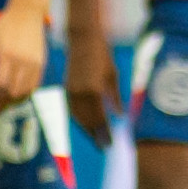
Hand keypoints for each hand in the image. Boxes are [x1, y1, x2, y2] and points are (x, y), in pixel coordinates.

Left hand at [0, 1, 46, 113]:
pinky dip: (26, 94)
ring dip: (14, 102)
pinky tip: (16, 97)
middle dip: (2, 103)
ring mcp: (34, 63)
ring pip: (25, 91)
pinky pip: (35, 85)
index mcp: (6, 55)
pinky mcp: (41, 63)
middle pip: (12, 91)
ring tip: (4, 105)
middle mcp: (22, 61)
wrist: (27, 13)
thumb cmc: (4, 26)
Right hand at [65, 24, 121, 147]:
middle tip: (103, 147)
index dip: (104, 133)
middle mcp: (80, 93)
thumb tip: (120, 116)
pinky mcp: (66, 88)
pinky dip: (78, 120)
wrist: (83, 40)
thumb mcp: (113, 76)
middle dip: (96, 135)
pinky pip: (72, 110)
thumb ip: (116, 98)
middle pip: (88, 121)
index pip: (100, 118)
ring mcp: (71, 91)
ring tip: (94, 140)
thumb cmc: (102, 55)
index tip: (110, 144)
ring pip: (78, 117)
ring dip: (86, 130)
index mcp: (94, 90)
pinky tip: (84, 126)